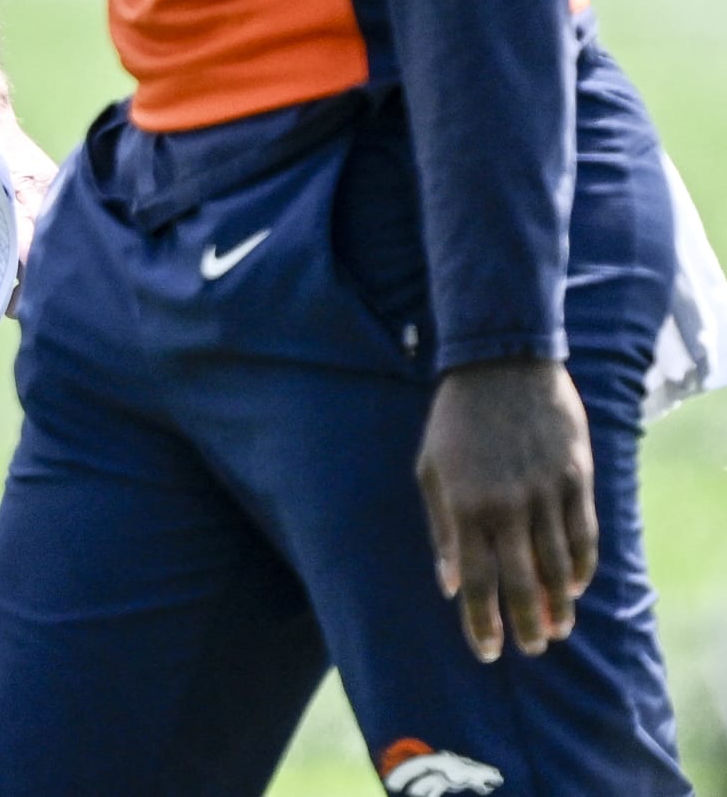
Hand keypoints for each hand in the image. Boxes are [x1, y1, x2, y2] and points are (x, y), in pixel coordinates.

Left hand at [416, 356, 597, 661]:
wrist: (500, 361)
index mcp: (465, 505)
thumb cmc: (456, 418)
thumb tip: (448, 585)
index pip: (476, 582)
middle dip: (527, 626)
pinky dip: (582, 568)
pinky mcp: (575, 478)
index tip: (488, 652)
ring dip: (560, 606)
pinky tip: (576, 587)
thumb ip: (441, 527)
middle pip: (523, 585)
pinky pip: (584, 537)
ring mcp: (545, 492)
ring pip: (559, 568)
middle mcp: (507, 505)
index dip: (483, 623)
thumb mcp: (431, 467)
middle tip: (532, 649)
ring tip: (557, 628)